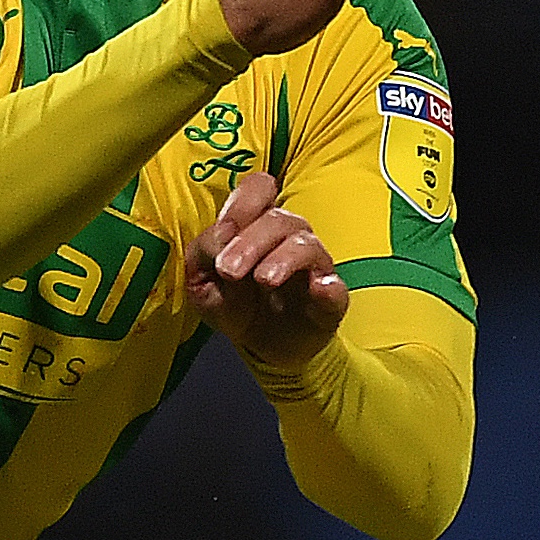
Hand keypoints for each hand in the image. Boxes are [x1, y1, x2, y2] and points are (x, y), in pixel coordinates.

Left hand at [181, 172, 347, 368]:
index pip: (260, 190)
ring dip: (283, 258)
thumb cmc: (234, 305)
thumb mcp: (202, 283)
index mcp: (257, 226)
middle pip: (280, 219)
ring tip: (263, 280)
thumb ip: (204, 255)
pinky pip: (336, 288)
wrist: (261, 349)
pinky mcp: (329, 301)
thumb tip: (221, 237)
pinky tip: (319, 288)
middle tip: (229, 269)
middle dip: (251, 241)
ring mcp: (313, 268)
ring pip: (307, 245)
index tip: (225, 230)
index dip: (244, 202)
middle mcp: (289, 239)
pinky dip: (329, 286)